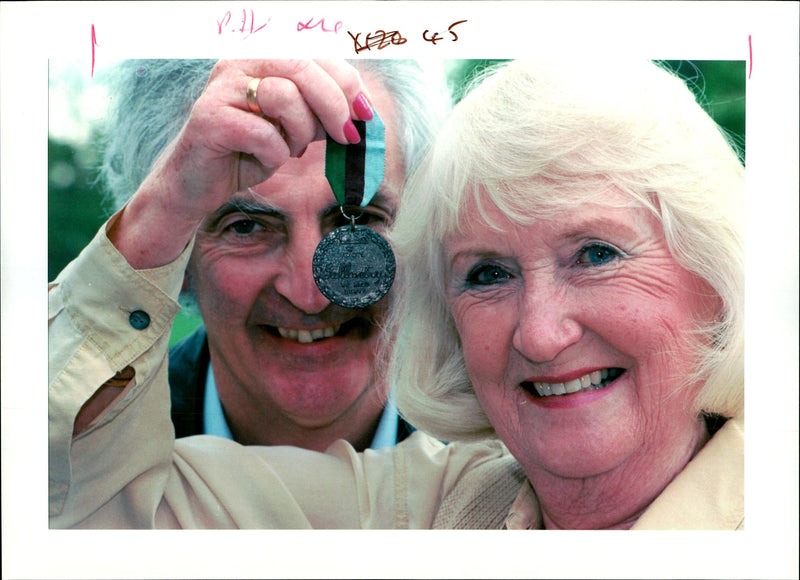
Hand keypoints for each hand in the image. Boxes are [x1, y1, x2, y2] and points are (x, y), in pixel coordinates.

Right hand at [108, 59, 371, 267]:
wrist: (199, 185)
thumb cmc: (250, 153)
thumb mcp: (296, 129)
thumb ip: (323, 113)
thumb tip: (364, 113)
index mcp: (262, 56)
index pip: (314, 55)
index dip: (347, 83)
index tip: (366, 114)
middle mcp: (239, 62)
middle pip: (302, 67)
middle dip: (334, 105)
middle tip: (346, 137)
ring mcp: (221, 88)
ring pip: (284, 97)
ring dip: (299, 133)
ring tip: (288, 148)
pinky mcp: (209, 118)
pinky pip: (264, 134)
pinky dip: (274, 154)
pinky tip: (264, 160)